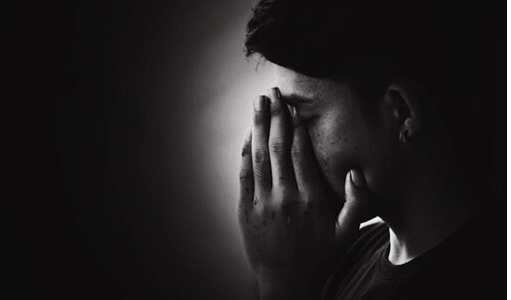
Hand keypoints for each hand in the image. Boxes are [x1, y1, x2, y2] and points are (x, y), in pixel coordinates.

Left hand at [238, 88, 369, 298]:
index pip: (300, 153)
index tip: (294, 107)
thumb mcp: (347, 234)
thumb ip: (357, 203)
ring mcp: (262, 202)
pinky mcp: (245, 209)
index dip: (296, 127)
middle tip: (273, 94)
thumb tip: (356, 172)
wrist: (286, 281)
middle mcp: (284, 196)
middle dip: (275, 117)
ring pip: (258, 156)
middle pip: (277, 147)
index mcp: (309, 199)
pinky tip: (246, 135)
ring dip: (256, 127)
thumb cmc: (319, 257)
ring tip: (258, 103)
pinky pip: (244, 174)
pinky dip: (244, 152)